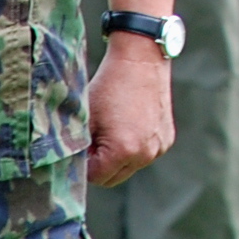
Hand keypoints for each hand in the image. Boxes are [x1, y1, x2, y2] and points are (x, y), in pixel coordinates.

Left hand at [87, 38, 175, 186]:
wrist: (141, 60)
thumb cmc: (109, 86)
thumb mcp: (86, 118)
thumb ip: (78, 147)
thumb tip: (71, 166)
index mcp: (124, 150)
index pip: (96, 178)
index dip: (84, 164)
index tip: (82, 146)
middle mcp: (145, 154)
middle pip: (114, 178)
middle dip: (101, 165)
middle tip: (94, 140)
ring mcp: (159, 147)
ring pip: (130, 167)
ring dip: (118, 157)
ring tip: (113, 129)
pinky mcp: (167, 139)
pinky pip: (144, 154)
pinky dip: (135, 147)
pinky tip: (130, 124)